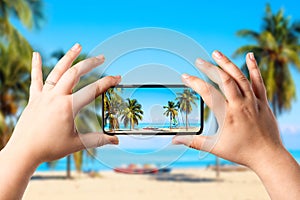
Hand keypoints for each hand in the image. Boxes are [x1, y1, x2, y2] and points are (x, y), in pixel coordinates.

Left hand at [4, 43, 119, 164]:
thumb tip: (116, 141)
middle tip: (102, 57)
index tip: (117, 77)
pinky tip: (35, 53)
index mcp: (68, 107)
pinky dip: (35, 66)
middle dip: (90, 63)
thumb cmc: (50, 148)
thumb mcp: (77, 144)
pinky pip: (35, 79)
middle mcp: (56, 97)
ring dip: (68, 57)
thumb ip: (98, 140)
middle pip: (75, 73)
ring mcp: (44, 96)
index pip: (93, 90)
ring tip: (78, 46)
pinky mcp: (34, 98)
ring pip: (57, 71)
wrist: (24, 152)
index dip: (107, 82)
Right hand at [173, 51, 282, 169]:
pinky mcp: (262, 101)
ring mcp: (253, 101)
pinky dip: (254, 68)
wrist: (268, 156)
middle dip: (210, 68)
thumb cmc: (241, 152)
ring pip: (241, 77)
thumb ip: (193, 142)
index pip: (208, 93)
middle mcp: (241, 104)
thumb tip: (174, 140)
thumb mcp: (214, 147)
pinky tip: (250, 55)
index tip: (185, 76)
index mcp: (227, 115)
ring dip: (228, 64)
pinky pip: (258, 81)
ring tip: (216, 53)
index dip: (195, 82)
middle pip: (224, 80)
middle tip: (199, 60)